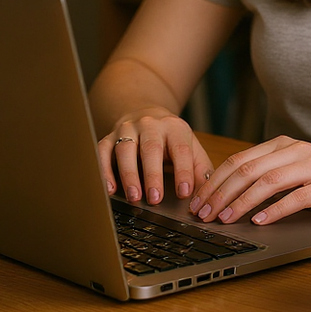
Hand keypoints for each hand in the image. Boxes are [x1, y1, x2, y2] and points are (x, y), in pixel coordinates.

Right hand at [98, 113, 214, 205]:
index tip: (184, 193)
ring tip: (134, 197)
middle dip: (153, 175)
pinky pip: (102, 152)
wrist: (144, 112)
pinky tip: (109, 189)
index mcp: (175, 128)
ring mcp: (127, 130)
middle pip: (151, 149)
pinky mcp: (109, 137)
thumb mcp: (190, 147)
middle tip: (156, 199)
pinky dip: (104, 170)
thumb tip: (207, 195)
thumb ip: (200, 169)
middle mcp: (150, 125)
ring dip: (129, 175)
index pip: (181, 150)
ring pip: (125, 150)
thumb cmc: (170, 137)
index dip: (183, 171)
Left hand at [187, 135, 310, 224]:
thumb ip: (271, 176)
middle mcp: (296, 151)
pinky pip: (297, 196)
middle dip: (220, 193)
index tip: (197, 202)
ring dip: (242, 201)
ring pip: (268, 181)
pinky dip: (275, 209)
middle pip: (248, 169)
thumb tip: (230, 196)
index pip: (240, 161)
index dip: (215, 182)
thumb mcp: (299, 172)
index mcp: (284, 146)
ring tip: (225, 219)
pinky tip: (260, 221)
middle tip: (203, 214)